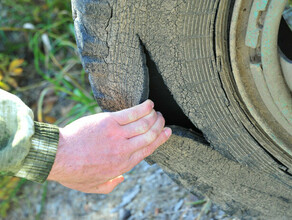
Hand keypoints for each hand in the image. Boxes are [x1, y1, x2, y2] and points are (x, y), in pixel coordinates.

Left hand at [47, 100, 171, 193]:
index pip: (148, 149)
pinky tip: (148, 103)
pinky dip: (143, 108)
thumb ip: (110, 185)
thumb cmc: (74, 171)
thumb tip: (121, 179)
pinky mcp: (109, 122)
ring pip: (144, 124)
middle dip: (159, 125)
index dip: (161, 139)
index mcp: (123, 164)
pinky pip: (132, 113)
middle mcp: (125, 150)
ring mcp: (118, 135)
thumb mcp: (92, 187)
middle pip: (150, 135)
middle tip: (162, 119)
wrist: (59, 156)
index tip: (167, 132)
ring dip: (153, 116)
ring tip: (156, 111)